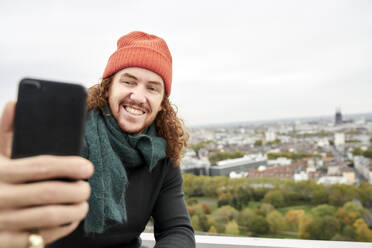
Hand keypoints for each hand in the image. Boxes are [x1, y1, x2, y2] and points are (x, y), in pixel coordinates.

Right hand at [0, 102, 93, 247]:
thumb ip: (5, 131)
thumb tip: (17, 103)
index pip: (41, 166)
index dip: (69, 166)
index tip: (88, 167)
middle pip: (50, 193)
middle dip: (77, 190)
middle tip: (87, 188)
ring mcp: (1, 222)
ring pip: (49, 217)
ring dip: (74, 210)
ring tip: (83, 203)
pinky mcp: (5, 243)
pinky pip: (41, 238)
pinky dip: (62, 228)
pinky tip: (70, 219)